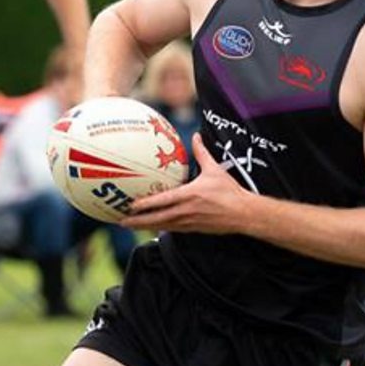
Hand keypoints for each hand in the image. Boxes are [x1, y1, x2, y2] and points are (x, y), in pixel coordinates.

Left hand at [122, 133, 248, 233]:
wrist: (243, 214)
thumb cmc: (229, 192)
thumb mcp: (214, 170)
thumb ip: (202, 153)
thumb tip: (196, 136)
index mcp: (189, 196)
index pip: (162, 202)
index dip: (145, 205)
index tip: (131, 205)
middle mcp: (186, 212)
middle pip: (157, 219)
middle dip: (138, 221)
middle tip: (121, 220)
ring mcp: (189, 223)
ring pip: (162, 226)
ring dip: (145, 226)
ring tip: (130, 225)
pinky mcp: (194, 230)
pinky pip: (173, 229)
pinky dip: (160, 228)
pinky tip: (151, 227)